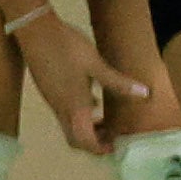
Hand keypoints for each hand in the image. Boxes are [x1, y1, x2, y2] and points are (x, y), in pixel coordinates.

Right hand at [10, 13, 152, 155]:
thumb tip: (145, 94)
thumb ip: (118, 82)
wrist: (35, 32)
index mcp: (74, 106)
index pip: (85, 140)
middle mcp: (61, 109)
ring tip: (105, 120)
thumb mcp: (96, 64)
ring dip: (86, 130)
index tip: (115, 145)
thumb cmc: (67, 48)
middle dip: (92, 143)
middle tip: (111, 136)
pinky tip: (91, 100)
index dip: (100, 148)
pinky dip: (79, 117)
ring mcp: (52, 101)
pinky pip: (64, 114)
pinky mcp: (49, 92)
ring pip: (68, 127)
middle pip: (74, 139)